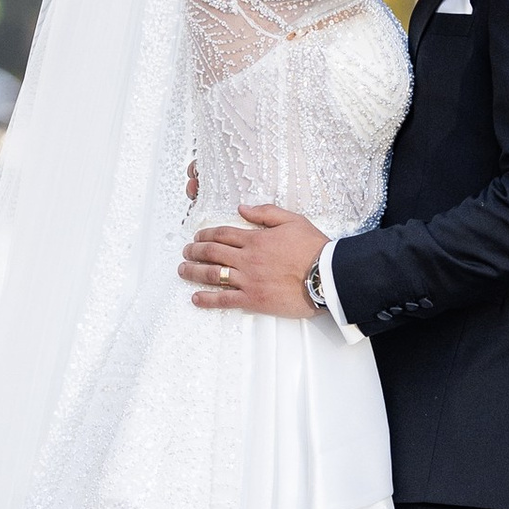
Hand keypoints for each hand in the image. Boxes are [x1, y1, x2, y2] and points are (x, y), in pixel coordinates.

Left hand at [179, 205, 326, 316]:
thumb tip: (242, 208)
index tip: (198, 236)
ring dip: (193, 272)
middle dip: (194, 251)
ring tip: (183, 270)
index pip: (223, 234)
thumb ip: (266, 213)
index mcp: (256, 239)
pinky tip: (196, 298)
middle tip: (186, 251)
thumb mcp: (292, 221)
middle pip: (211, 252)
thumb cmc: (314, 249)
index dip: (206, 233)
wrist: (326, 276)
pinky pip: (224, 300)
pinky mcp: (253, 300)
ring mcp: (248, 280)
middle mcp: (247, 259)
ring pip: (212, 274)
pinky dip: (207, 299)